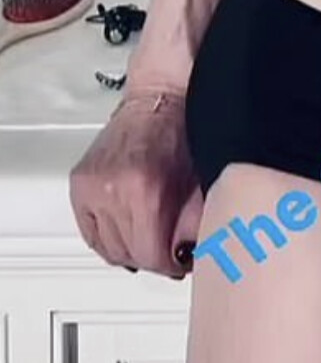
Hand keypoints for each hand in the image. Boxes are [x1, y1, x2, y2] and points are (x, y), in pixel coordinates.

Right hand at [69, 90, 203, 279]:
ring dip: (131, 250)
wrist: (159, 98)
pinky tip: (127, 232)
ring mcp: (91, 188)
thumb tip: (190, 260)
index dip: (170, 265)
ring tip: (150, 238)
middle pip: (130, 255)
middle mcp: (113, 191)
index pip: (150, 256)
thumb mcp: (199, 181)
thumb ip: (195, 226)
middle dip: (153, 257)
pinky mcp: (79, 184)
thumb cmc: (180, 131)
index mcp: (146, 191)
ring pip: (108, 248)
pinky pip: (91, 233)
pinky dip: (109, 239)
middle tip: (169, 251)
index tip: (180, 261)